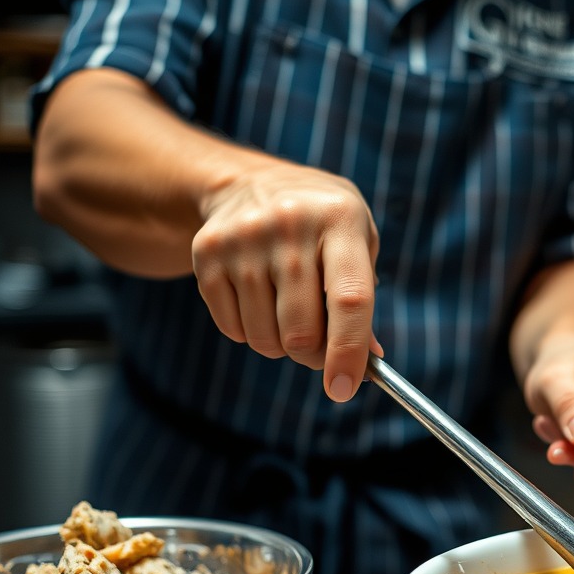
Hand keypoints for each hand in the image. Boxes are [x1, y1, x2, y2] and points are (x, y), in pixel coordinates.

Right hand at [192, 161, 381, 400]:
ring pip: (265, 338)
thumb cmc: (320, 226)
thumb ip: (363, 301)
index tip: (344, 390)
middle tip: (318, 348)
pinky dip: (249, 332)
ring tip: (286, 311)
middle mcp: (290, 224)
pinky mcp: (207, 253)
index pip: (350, 300)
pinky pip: (233, 329)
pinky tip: (257, 299)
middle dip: (314, 357)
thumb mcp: (357, 243)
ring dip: (280, 345)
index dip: (348, 352)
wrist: (249, 183)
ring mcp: (243, 238)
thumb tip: (366, 362)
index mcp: (340, 218)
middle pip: (302, 331)